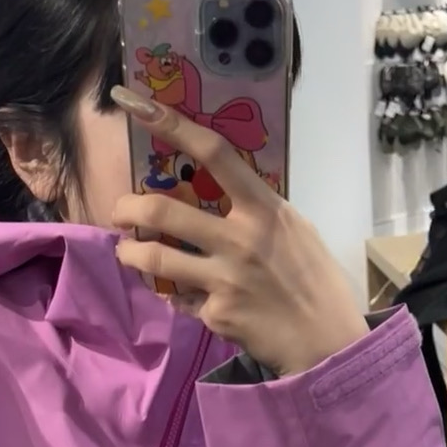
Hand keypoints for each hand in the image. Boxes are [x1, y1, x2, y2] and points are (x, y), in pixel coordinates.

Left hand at [110, 86, 368, 375]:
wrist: (326, 342)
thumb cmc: (315, 281)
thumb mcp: (296, 231)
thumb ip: (258, 210)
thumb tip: (221, 190)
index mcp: (265, 209)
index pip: (215, 153)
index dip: (172, 124)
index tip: (136, 104)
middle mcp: (241, 240)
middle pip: (162, 212)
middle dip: (128, 209)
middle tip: (120, 211)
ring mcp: (224, 279)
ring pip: (154, 259)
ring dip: (129, 253)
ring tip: (127, 252)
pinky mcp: (216, 315)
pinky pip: (179, 298)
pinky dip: (175, 295)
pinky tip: (183, 295)